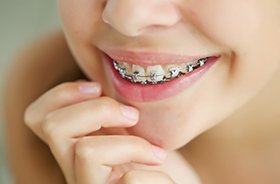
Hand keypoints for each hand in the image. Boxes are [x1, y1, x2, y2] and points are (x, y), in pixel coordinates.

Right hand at [24, 81, 174, 183]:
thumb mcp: (127, 126)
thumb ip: (108, 108)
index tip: (99, 87)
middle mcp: (72, 168)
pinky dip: (155, 174)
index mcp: (73, 146)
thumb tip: (100, 74)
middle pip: (54, 126)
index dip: (62, 93)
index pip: (38, 117)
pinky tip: (160, 169)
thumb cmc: (149, 158)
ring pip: (86, 151)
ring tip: (156, 151)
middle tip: (133, 115)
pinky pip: (130, 180)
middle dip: (98, 109)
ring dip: (130, 143)